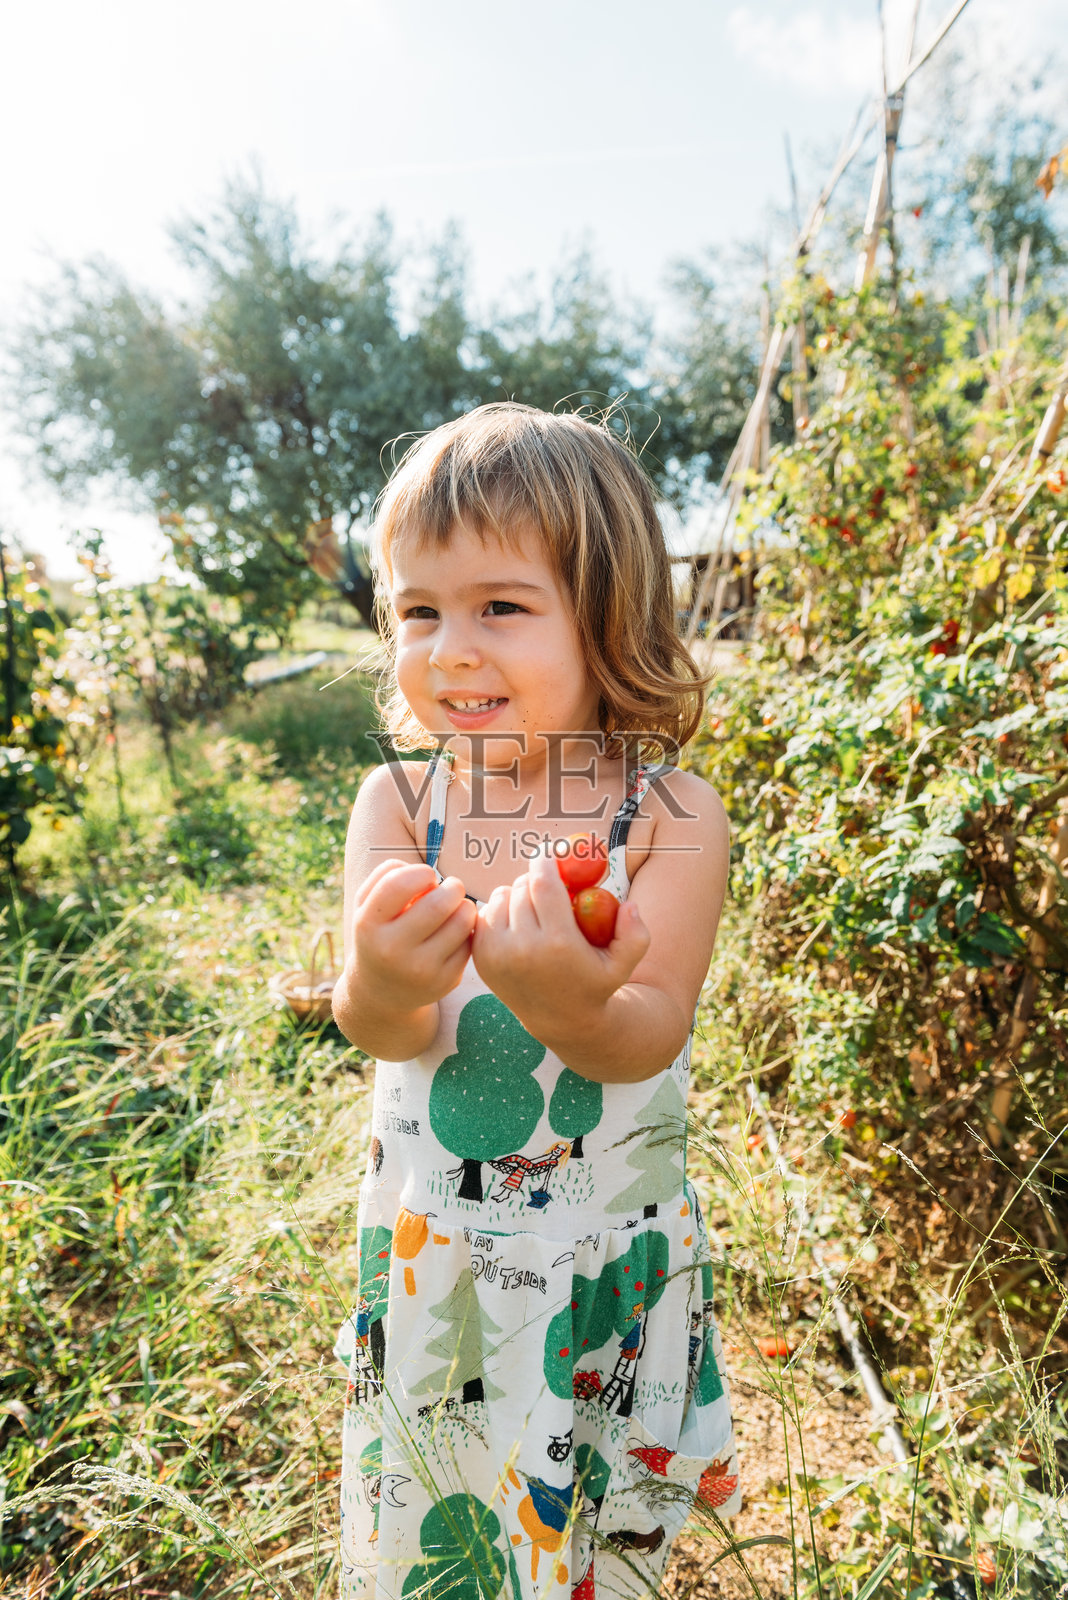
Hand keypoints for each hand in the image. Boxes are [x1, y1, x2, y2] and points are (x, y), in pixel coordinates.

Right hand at [348, 858, 475, 1013]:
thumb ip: (387, 876)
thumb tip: (426, 874)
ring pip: (461, 922)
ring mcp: (420, 970)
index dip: (421, 873)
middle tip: (452, 888)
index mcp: (367, 925)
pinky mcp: (445, 982)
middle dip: (453, 887)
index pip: (398, 884)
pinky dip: (467, 931)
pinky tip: (455, 932)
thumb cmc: (379, 933)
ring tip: (456, 907)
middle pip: (438, 904)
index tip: (427, 877)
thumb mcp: (367, 905)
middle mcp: (391, 950)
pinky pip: (469, 943)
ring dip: (465, 906)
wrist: (380, 992)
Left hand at [471, 849, 650, 1040]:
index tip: (551, 856)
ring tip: (534, 908)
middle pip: (522, 887)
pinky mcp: (481, 958)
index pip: (542, 883)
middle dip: (536, 879)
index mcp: (558, 944)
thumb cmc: (596, 984)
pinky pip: (485, 914)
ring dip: (517, 894)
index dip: (546, 861)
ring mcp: (497, 954)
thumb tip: (628, 905)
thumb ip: (636, 934)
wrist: (561, 1021)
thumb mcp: (624, 963)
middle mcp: (523, 949)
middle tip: (549, 885)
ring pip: (501, 897)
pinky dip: (500, 910)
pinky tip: (517, 922)